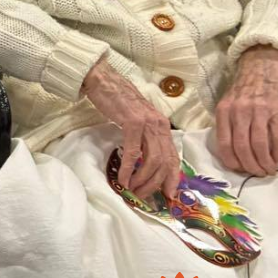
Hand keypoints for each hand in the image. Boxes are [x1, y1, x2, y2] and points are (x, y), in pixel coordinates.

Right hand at [83, 58, 179, 200]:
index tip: (169, 195)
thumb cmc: (118, 101)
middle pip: (164, 162)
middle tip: (143, 197)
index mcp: (162, 127)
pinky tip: (123, 179)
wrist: (104, 80)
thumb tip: (143, 160)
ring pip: (152, 160)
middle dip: (155, 184)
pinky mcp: (132, 123)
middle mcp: (159, 126)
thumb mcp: (138, 120)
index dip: (172, 178)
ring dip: (143, 180)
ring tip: (132, 190)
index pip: (173, 157)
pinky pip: (133, 152)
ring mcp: (147, 124)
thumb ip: (145, 136)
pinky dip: (128, 169)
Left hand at [217, 47, 277, 176]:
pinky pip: (277, 137)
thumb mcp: (227, 105)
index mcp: (223, 111)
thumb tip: (233, 156)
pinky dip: (277, 152)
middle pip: (242, 147)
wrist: (261, 69)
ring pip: (259, 145)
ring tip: (268, 170)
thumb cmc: (243, 92)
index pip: (224, 144)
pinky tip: (277, 158)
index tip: (240, 170)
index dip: (232, 162)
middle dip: (250, 166)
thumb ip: (227, 125)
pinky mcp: (277, 111)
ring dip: (264, 163)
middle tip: (257, 174)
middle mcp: (239, 111)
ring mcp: (259, 111)